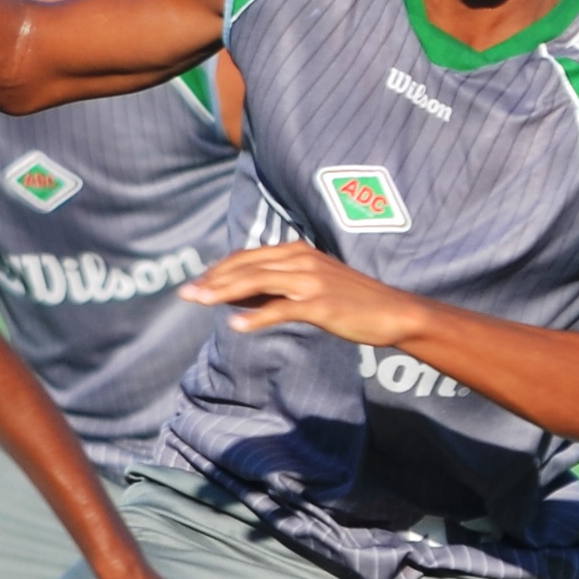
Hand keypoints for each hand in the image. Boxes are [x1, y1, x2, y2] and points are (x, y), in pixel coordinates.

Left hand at [180, 244, 419, 344]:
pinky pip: (281, 309)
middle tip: (185, 294)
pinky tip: (235, 326)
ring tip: (199, 302)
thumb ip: (274, 289)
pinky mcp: (321, 304)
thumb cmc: (350, 303)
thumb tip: (234, 298)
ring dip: (224, 292)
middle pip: (247, 267)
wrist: (392, 312)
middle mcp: (301, 260)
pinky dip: (256, 317)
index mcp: (298, 252)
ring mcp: (311, 281)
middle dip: (213, 280)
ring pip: (257, 282)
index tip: (196, 283)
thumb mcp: (309, 287)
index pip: (247, 257)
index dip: (219, 270)